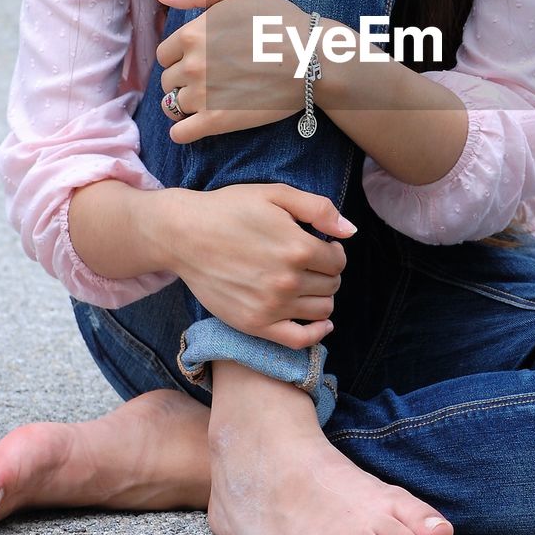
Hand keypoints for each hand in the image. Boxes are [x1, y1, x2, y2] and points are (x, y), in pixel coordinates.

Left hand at [154, 0, 318, 143]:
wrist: (312, 60)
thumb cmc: (280, 22)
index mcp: (193, 34)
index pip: (165, 53)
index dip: (181, 56)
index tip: (203, 59)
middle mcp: (192, 65)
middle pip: (168, 80)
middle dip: (184, 80)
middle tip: (212, 79)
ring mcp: (203, 95)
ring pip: (173, 106)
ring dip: (185, 105)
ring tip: (209, 100)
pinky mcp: (216, 121)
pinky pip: (181, 133)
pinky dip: (183, 131)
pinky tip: (196, 125)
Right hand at [165, 183, 353, 348]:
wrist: (184, 234)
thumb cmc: (229, 209)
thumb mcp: (276, 194)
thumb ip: (318, 208)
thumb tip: (350, 231)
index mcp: (297, 247)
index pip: (338, 260)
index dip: (334, 251)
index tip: (322, 245)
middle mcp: (288, 281)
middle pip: (332, 285)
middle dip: (328, 273)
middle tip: (311, 263)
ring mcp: (272, 306)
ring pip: (322, 310)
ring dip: (322, 297)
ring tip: (307, 283)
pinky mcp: (255, 324)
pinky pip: (299, 340)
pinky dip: (316, 333)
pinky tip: (320, 323)